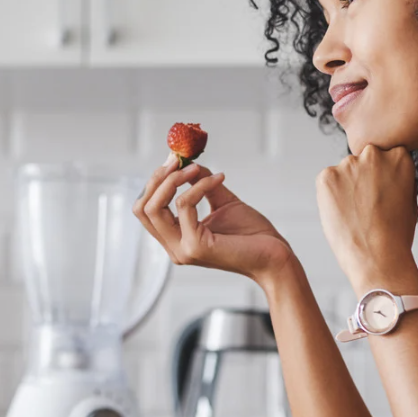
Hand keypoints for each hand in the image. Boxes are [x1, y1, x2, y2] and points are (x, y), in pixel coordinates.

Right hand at [134, 158, 294, 281]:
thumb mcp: (221, 202)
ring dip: (173, 180)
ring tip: (194, 168)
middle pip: (142, 208)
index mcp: (176, 239)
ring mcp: (182, 249)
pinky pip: (184, 205)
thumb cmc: (251, 234)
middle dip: (157, 179)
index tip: (173, 160)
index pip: (146, 210)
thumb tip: (188, 162)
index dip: (154, 183)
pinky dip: (198, 186)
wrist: (275, 256)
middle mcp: (174, 248)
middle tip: (176, 160)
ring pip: (154, 208)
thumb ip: (201, 184)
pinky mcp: (195, 246)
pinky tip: (219, 179)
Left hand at [316, 145, 417, 294]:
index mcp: (399, 156)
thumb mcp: (409, 199)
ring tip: (355, 214)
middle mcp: (373, 154)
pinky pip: (327, 182)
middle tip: (367, 206)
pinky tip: (342, 215)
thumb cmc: (397, 234)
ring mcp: (348, 164)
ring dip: (346, 187)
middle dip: (363, 178)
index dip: (382, 178)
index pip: (385, 157)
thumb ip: (396, 178)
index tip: (382, 195)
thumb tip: (385, 172)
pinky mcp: (326, 176)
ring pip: (344, 172)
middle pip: (363, 161)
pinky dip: (330, 196)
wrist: (378, 256)